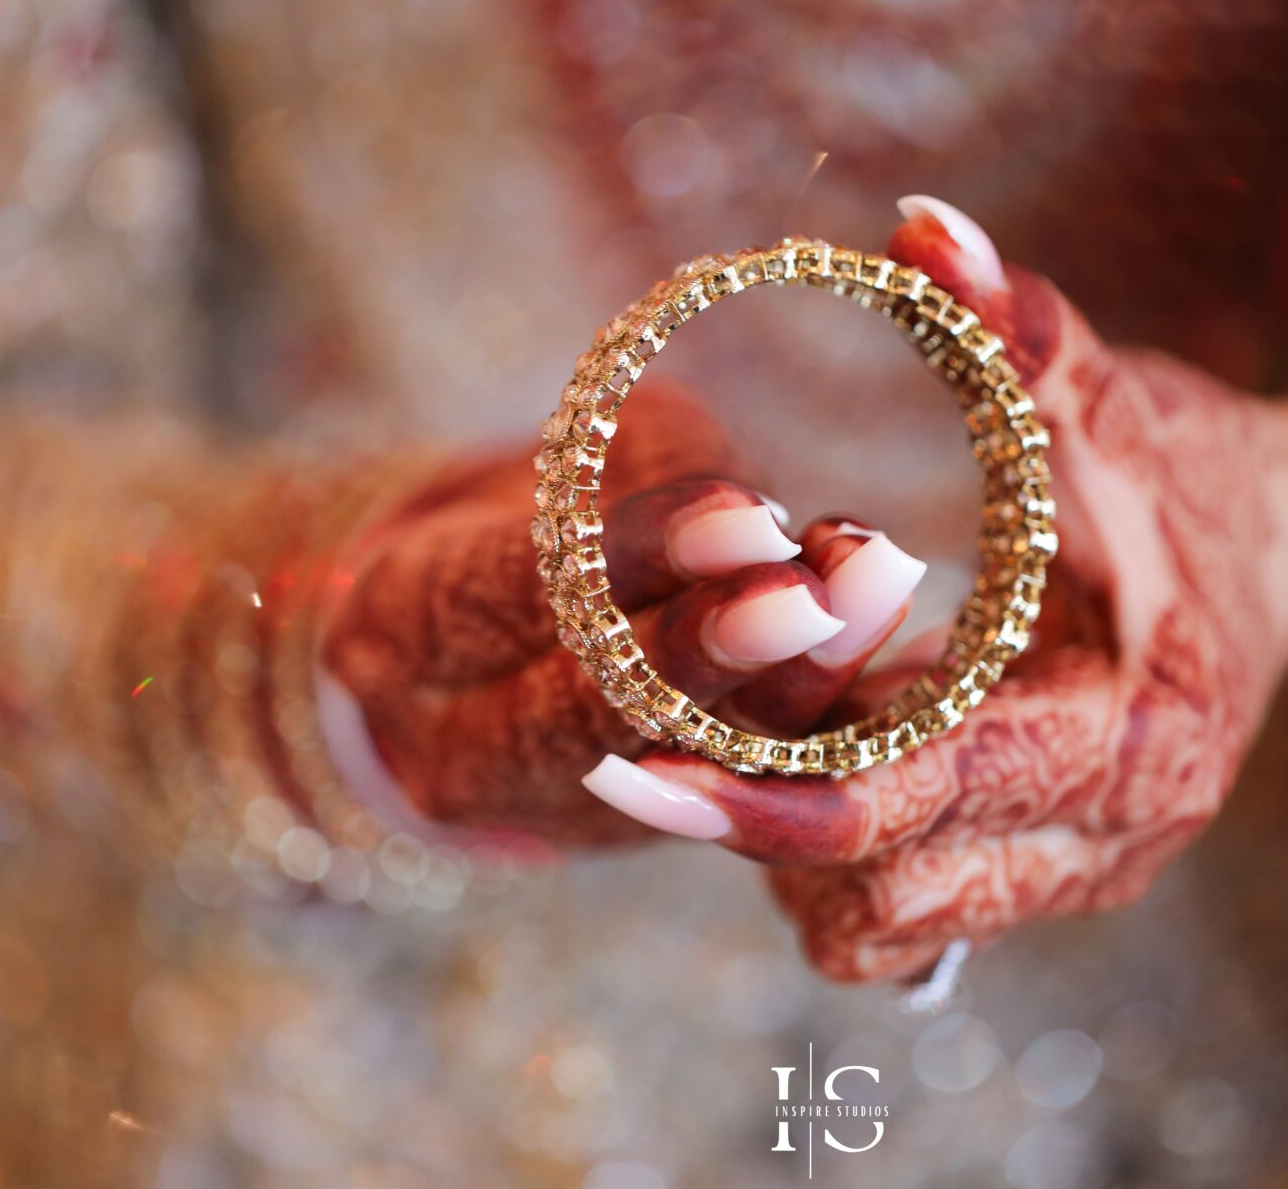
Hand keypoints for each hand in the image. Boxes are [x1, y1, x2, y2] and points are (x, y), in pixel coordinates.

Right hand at [319, 381, 927, 844]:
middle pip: (589, 713)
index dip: (631, 559)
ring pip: (685, 765)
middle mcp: (460, 749)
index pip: (506, 596)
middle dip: (711, 654)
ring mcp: (564, 807)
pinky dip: (825, 720)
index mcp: (395, 629)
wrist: (478, 649)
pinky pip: (752, 787)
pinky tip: (892, 651)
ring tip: (877, 597)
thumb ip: (639, 474)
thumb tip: (748, 518)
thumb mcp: (557, 462)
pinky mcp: (662, 824)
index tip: (744, 513)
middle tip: (813, 594)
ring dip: (794, 687)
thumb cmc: (524, 512)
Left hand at [584, 197, 1287, 979]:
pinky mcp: (1046, 876)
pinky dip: (832, 854)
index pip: (915, 798)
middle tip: (644, 739)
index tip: (629, 766)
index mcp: (1135, 738)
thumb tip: (918, 225)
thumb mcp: (1117, 399)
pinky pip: (898, 913)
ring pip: (875, 926)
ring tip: (754, 721)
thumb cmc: (1198, 473)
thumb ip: (1018, 328)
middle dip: (756, 821)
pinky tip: (817, 749)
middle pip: (877, 893)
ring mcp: (1081, 872)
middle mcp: (1113, 840)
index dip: (766, 790)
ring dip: (788, 845)